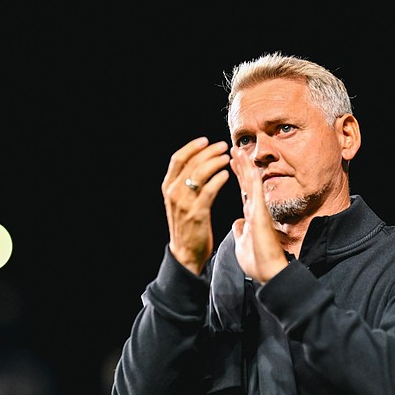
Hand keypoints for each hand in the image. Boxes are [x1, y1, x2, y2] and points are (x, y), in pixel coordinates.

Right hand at [162, 137, 230, 273]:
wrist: (185, 253)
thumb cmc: (186, 225)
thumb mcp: (179, 201)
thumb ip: (184, 183)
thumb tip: (197, 163)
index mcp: (168, 187)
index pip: (178, 159)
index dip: (192, 147)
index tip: (206, 140)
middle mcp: (173, 193)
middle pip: (191, 163)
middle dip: (208, 151)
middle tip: (223, 146)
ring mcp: (184, 203)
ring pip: (200, 173)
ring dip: (215, 162)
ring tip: (227, 158)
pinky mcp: (196, 214)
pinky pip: (209, 191)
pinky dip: (218, 179)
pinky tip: (226, 175)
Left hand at [229, 146, 288, 283]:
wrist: (268, 272)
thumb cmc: (257, 261)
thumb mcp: (242, 242)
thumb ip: (240, 230)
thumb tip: (236, 223)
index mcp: (250, 215)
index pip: (243, 190)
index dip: (237, 175)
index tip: (230, 162)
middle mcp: (256, 210)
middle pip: (247, 182)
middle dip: (240, 165)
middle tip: (234, 148)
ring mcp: (259, 210)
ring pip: (252, 183)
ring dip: (245, 166)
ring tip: (238, 150)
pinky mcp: (261, 214)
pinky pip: (257, 192)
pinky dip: (252, 178)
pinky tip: (249, 165)